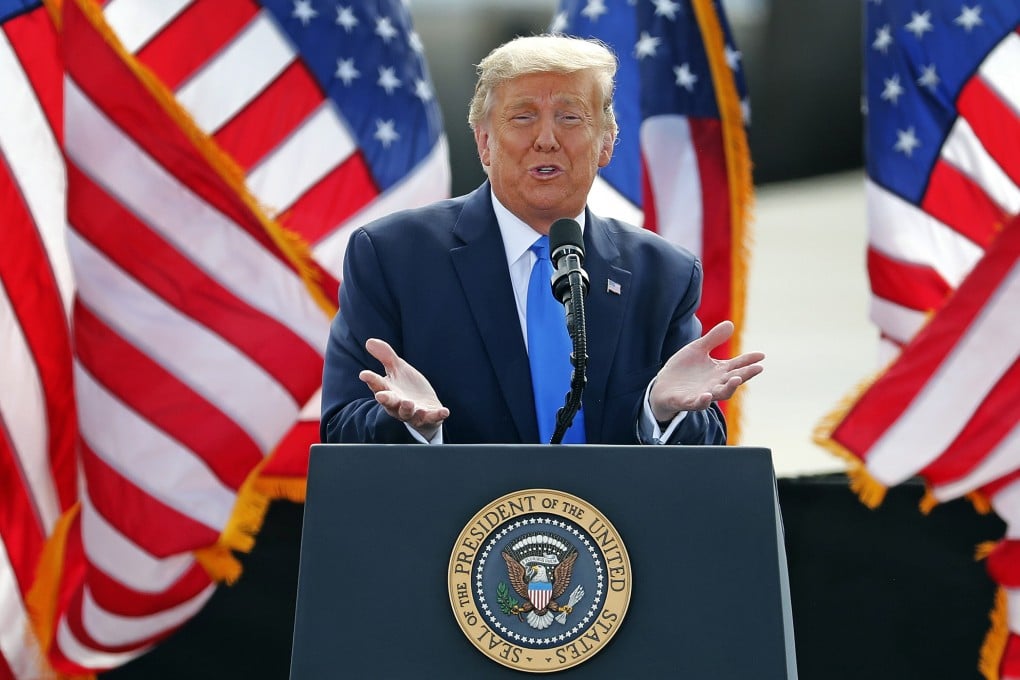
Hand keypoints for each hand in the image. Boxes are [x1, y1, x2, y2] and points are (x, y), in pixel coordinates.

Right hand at [359, 338, 449, 439]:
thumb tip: (369, 341)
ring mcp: (413, 413)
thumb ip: (385, 356)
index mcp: (388, 391)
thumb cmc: (407, 388)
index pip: (377, 385)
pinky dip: (437, 415)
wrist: (424, 407)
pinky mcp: (428, 417)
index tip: (364, 374)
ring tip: (408, 403)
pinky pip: (432, 417)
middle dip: (386, 400)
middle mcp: (398, 404)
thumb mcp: (397, 369)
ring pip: (407, 413)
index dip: (371, 380)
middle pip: (390, 403)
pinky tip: (445, 411)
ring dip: (407, 409)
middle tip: (381, 396)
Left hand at [649, 321, 763, 422]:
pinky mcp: (688, 401)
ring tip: (736, 378)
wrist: (663, 386)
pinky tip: (707, 395)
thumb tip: (730, 323)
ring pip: (721, 394)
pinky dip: (703, 401)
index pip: (737, 365)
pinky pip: (698, 403)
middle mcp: (715, 384)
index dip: (749, 360)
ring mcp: (703, 393)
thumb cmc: (683, 369)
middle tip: (757, 368)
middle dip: (746, 374)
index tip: (761, 355)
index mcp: (719, 371)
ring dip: (729, 387)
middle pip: (734, 380)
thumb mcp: (697, 349)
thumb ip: (713, 339)